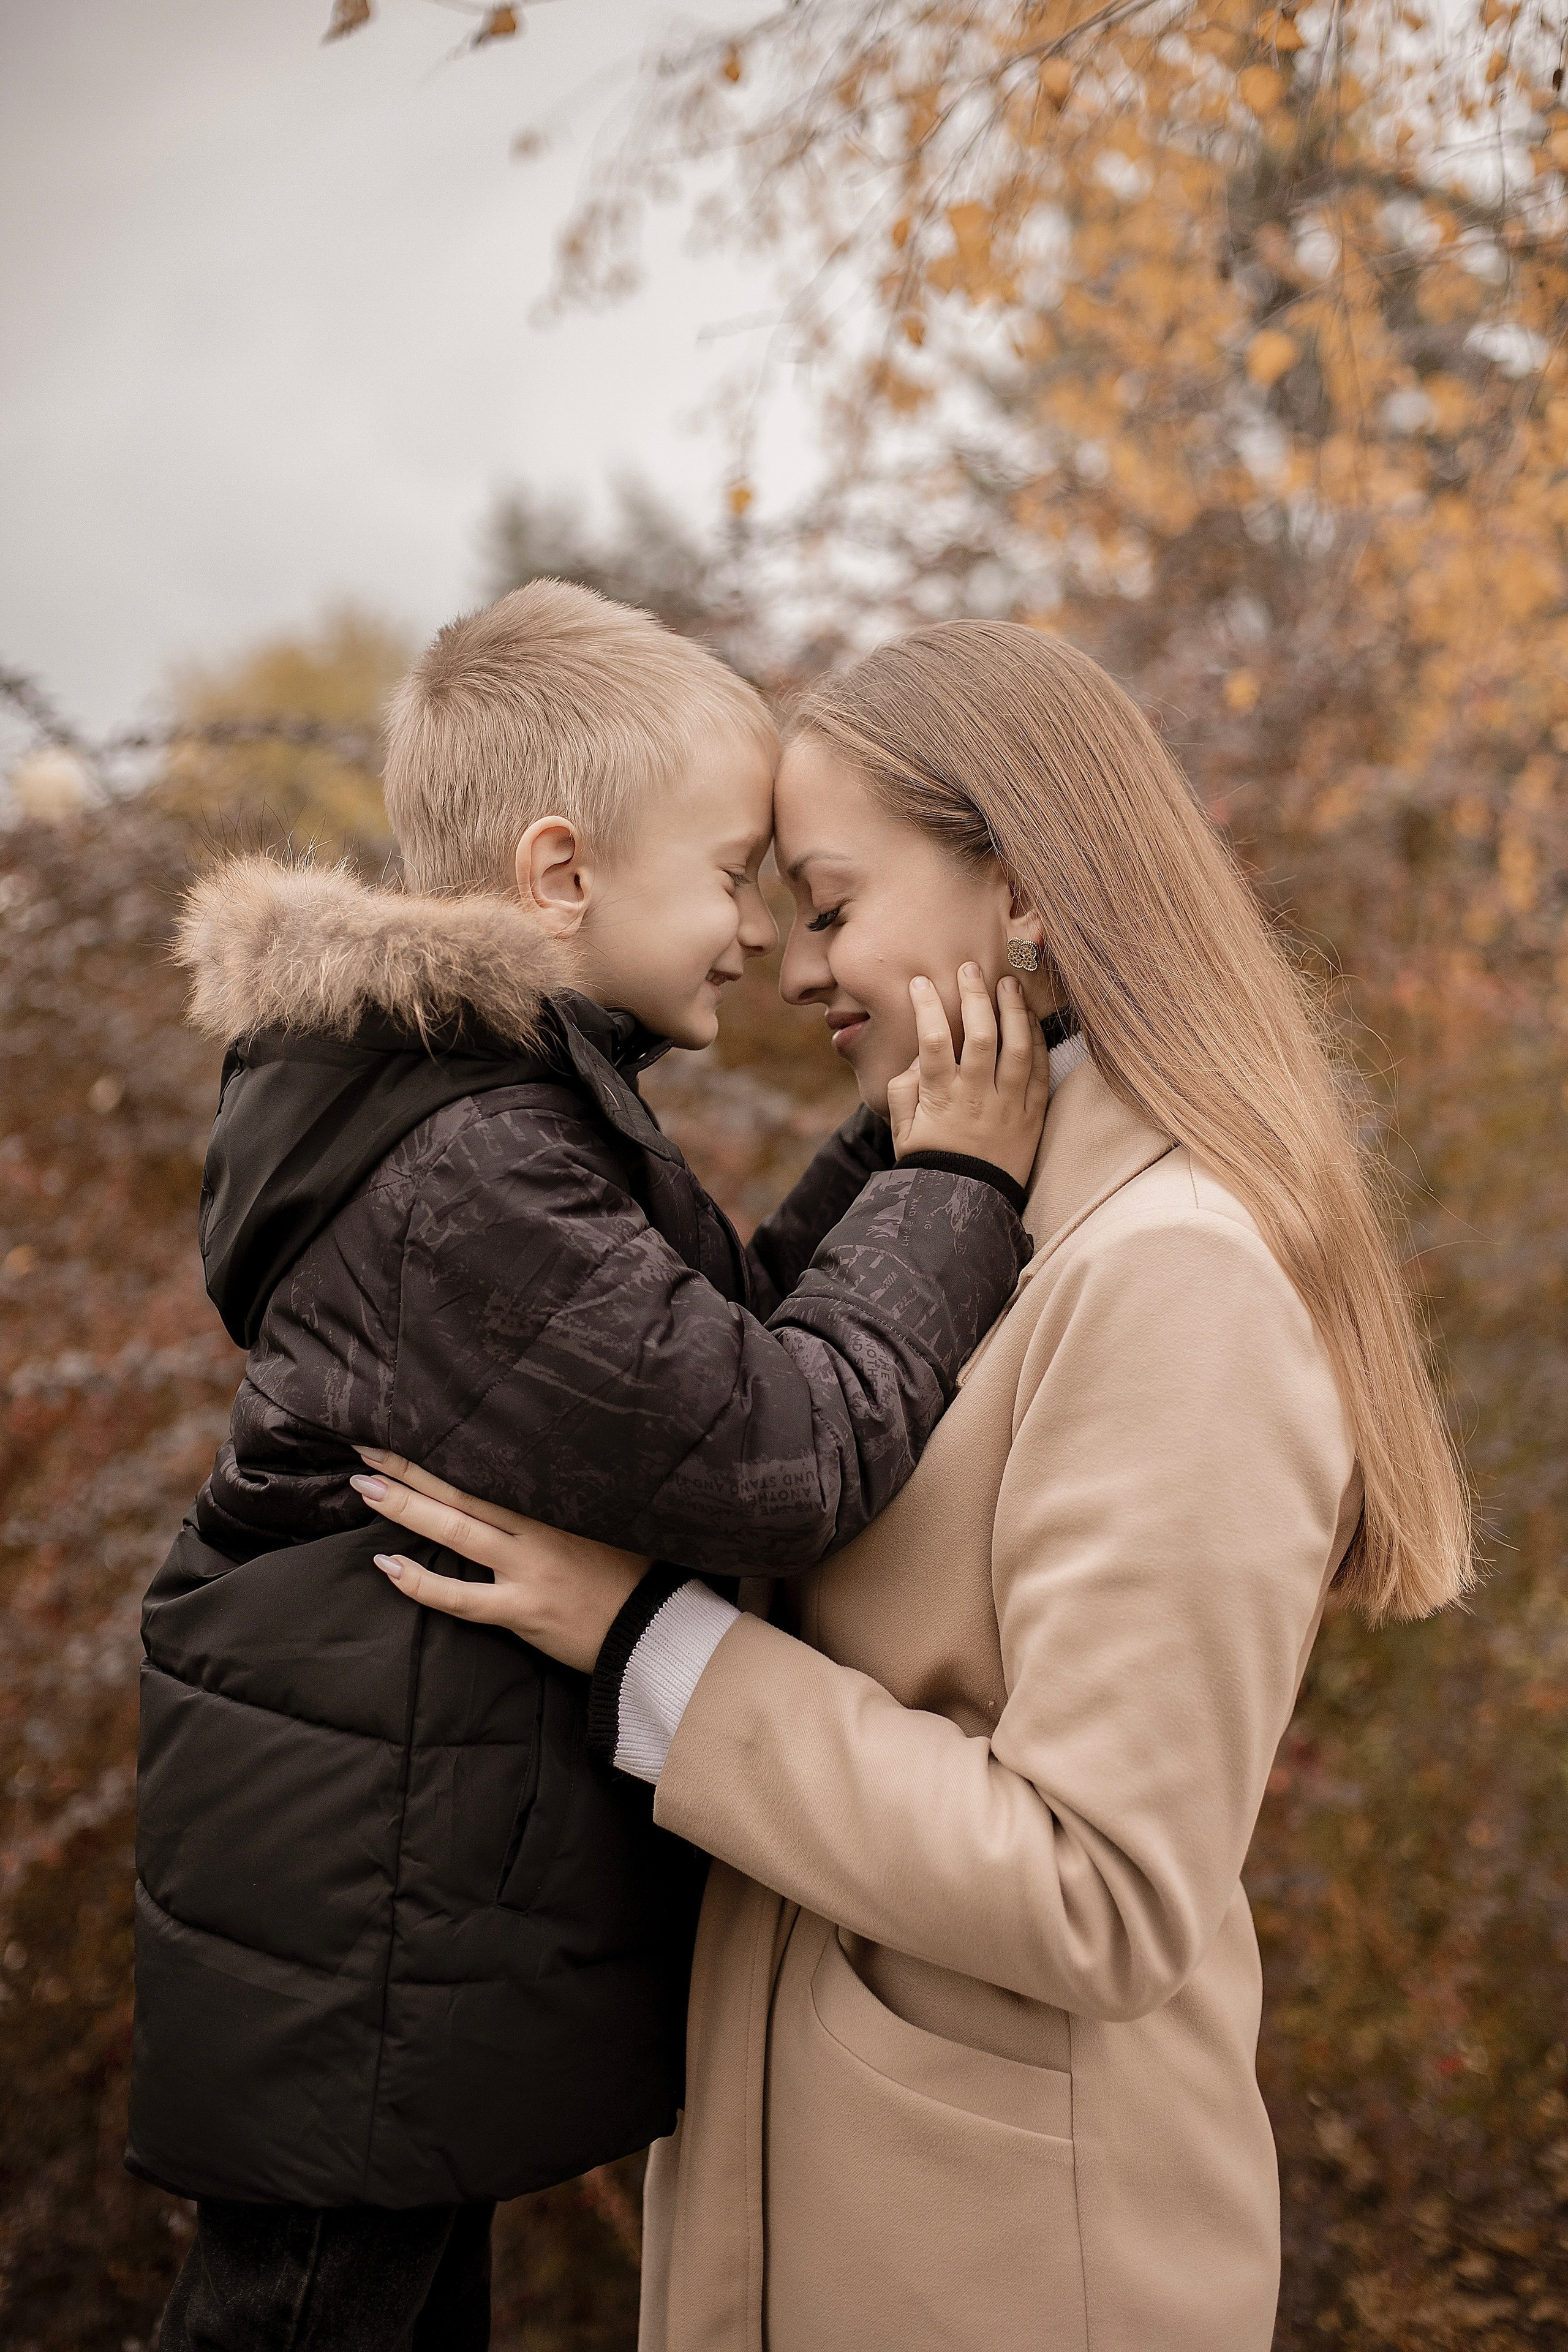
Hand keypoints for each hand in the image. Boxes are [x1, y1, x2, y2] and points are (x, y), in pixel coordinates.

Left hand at [348, 1450, 647, 1673]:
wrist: (654, 1628)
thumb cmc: (627, 1579)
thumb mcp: (598, 1528)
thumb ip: (556, 1513)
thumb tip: (518, 1494)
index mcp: (553, 1509)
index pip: (486, 1474)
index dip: (443, 1457)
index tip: (407, 1434)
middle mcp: (536, 1533)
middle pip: (462, 1493)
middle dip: (411, 1471)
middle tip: (367, 1449)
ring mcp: (527, 1571)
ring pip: (456, 1531)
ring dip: (406, 1509)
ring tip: (365, 1489)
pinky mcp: (523, 1611)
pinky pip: (462, 1597)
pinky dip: (422, 1582)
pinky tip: (388, 1567)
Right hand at [887, 964, 1050, 1188]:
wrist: (968, 1203)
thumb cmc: (930, 1162)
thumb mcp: (902, 1130)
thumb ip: (904, 1090)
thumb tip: (917, 1058)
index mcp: (941, 1098)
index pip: (933, 1040)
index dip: (927, 1006)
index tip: (921, 983)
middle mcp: (977, 1096)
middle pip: (981, 1034)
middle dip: (974, 995)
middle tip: (970, 968)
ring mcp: (1009, 1105)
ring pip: (1017, 1047)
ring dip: (1012, 1010)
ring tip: (1007, 984)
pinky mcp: (1033, 1114)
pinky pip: (1039, 1070)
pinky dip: (1036, 1041)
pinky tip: (1029, 1020)